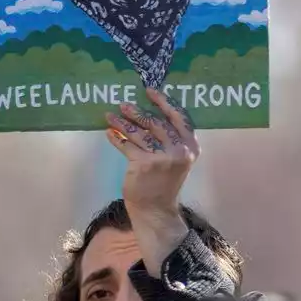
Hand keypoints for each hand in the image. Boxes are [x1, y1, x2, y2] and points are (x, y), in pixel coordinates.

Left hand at [105, 90, 198, 266]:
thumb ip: (170, 138)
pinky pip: (127, 145)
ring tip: (110, 116)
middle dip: (138, 112)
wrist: (156, 209)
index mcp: (191, 146)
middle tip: (123, 104)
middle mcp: (180, 150)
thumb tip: (148, 113)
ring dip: (122, 123)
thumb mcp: (177, 158)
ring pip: (139, 133)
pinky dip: (116, 138)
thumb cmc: (164, 181)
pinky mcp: (143, 164)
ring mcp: (162, 158)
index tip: (148, 91)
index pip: (179, 116)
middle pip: (156, 123)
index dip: (163, 101)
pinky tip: (109, 132)